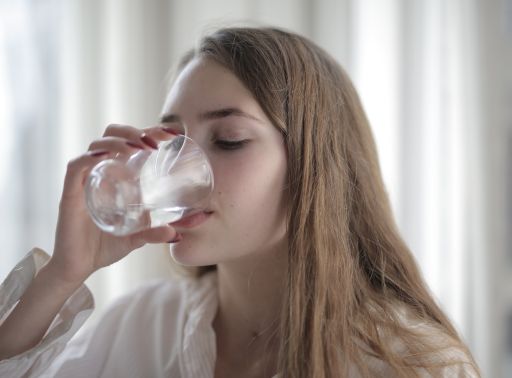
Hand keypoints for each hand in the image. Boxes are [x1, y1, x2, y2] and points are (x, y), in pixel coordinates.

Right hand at [47, 124, 180, 285]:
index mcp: (117, 175)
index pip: (131, 142)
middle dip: (133, 131)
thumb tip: (178, 234)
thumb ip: (156, 233)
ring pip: (96, 145)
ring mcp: (85, 180)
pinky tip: (106, 157)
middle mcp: (101, 172)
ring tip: (138, 148)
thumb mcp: (138, 237)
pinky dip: (90, 157)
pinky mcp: (70, 193)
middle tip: (154, 143)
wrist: (79, 267)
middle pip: (112, 135)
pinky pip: (76, 167)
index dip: (150, 132)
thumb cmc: (106, 246)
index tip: (172, 134)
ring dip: (118, 141)